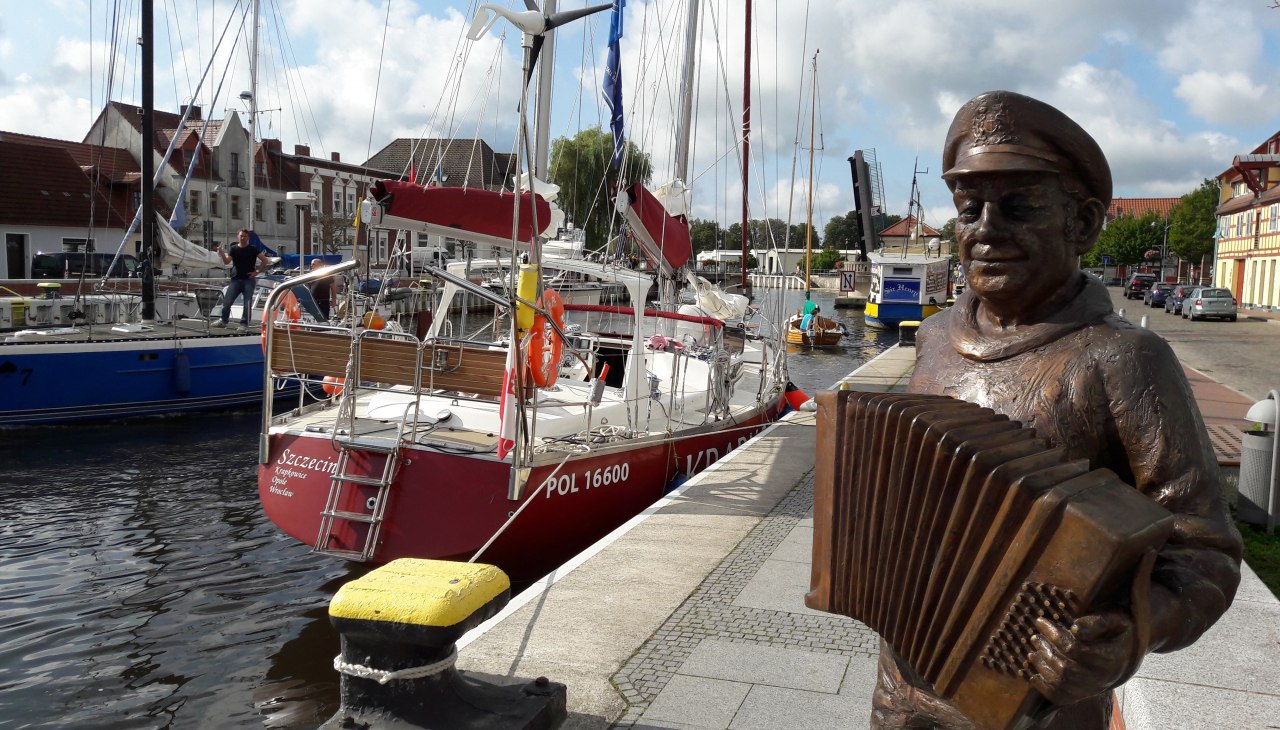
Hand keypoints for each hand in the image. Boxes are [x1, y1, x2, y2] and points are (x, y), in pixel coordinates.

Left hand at [1026, 610, 1141, 705]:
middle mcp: (1101, 677)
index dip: (1054, 634)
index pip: (1075, 648)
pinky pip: (1060, 697)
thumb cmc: (1117, 632)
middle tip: (1035, 637)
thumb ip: (1097, 622)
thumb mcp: (1115, 620)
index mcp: (1109, 658)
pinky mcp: (1082, 695)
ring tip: (1033, 653)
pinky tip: (1033, 675)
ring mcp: (1091, 689)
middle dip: (1046, 651)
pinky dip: (1044, 688)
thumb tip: (1075, 629)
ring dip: (1042, 667)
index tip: (1040, 621)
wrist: (1126, 656)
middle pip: (1066, 667)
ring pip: (1061, 682)